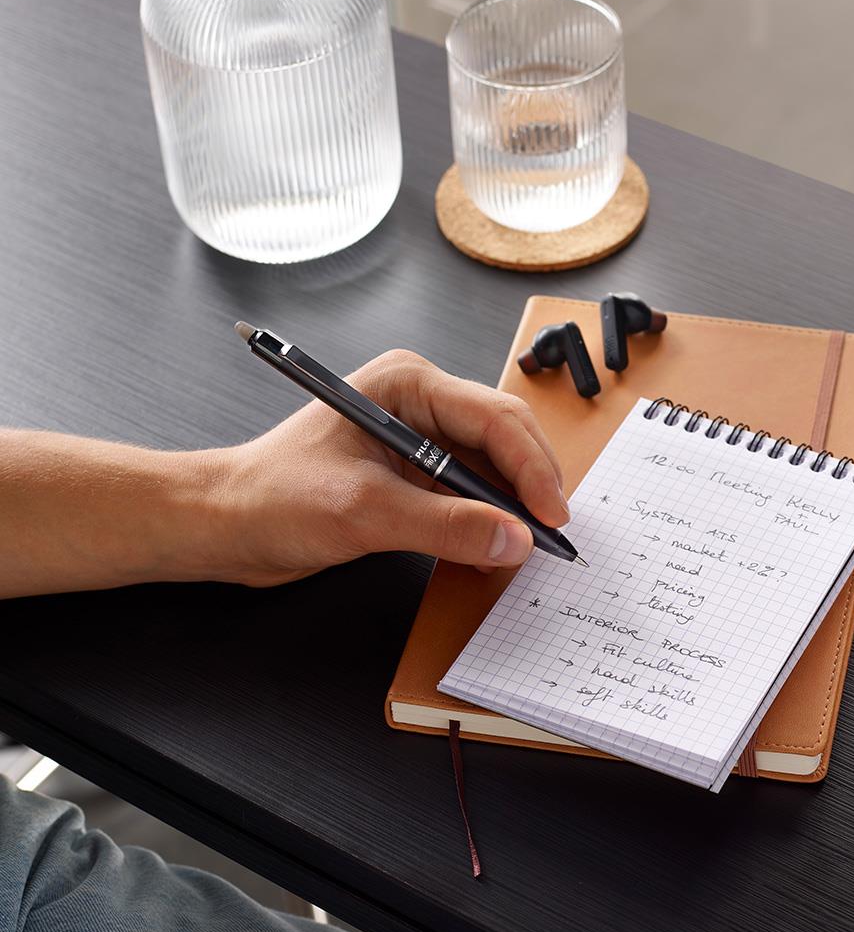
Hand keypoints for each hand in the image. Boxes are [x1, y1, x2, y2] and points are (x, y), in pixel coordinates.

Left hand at [215, 351, 568, 585]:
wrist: (224, 524)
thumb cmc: (271, 498)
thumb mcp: (363, 512)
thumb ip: (445, 526)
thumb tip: (512, 540)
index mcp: (408, 385)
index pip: (494, 418)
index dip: (531, 468)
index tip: (550, 517)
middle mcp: (420, 403)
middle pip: (503, 437)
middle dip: (530, 485)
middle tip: (551, 535)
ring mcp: (420, 437)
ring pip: (492, 467)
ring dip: (512, 506)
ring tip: (529, 545)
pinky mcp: (414, 473)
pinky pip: (469, 492)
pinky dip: (487, 520)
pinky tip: (494, 546)